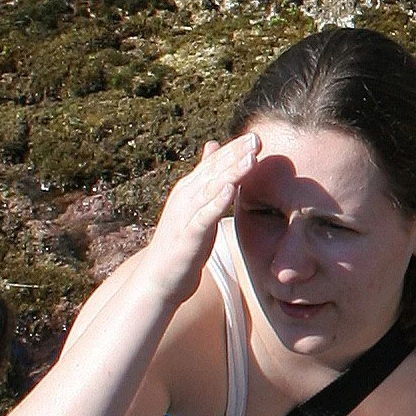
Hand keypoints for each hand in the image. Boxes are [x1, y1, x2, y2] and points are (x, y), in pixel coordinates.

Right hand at [142, 131, 263, 301]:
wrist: (158, 279)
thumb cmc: (181, 243)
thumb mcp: (195, 206)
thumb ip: (205, 177)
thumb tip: (213, 145)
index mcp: (189, 190)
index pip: (213, 163)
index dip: (234, 149)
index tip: (256, 136)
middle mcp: (185, 197)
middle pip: (214, 171)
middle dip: (236, 153)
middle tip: (257, 138)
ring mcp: (185, 215)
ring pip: (211, 189)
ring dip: (231, 172)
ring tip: (251, 157)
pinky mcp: (188, 236)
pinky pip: (204, 216)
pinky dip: (217, 202)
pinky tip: (232, 190)